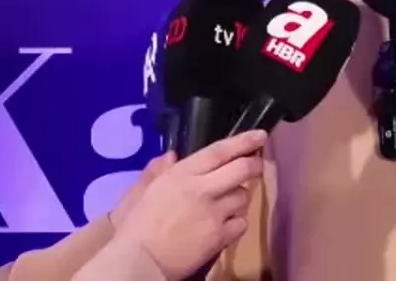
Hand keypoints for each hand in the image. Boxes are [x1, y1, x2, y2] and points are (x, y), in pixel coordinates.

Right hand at [114, 130, 267, 280]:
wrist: (140, 261)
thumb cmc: (135, 226)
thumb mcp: (143, 192)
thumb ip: (158, 171)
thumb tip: (172, 154)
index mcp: (182, 174)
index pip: (219, 151)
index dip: (243, 141)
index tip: (260, 136)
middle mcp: (203, 188)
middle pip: (242, 169)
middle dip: (254, 165)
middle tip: (256, 166)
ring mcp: (215, 212)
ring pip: (243, 197)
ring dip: (239, 198)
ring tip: (226, 204)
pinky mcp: (221, 236)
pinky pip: (241, 223)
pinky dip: (236, 223)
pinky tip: (224, 226)